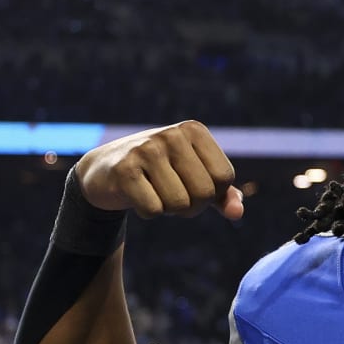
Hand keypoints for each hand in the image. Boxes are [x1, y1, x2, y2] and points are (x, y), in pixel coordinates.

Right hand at [75, 121, 243, 219]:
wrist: (105, 171)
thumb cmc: (159, 174)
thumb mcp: (194, 177)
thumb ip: (222, 195)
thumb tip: (237, 213)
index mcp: (194, 131)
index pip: (224, 178)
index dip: (212, 194)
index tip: (191, 185)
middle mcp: (172, 134)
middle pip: (204, 194)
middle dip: (191, 206)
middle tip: (171, 194)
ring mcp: (146, 150)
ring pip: (179, 205)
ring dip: (168, 210)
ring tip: (153, 192)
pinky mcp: (124, 170)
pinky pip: (153, 210)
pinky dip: (147, 213)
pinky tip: (136, 196)